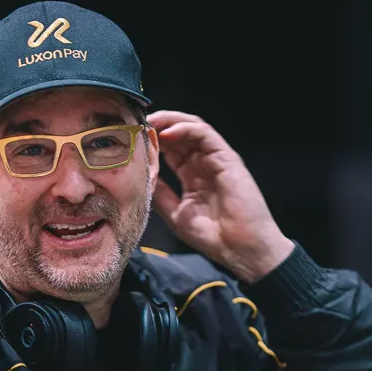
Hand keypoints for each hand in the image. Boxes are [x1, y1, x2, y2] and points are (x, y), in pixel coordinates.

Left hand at [149, 111, 294, 282]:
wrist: (240, 249)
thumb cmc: (213, 236)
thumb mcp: (176, 214)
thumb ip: (161, 194)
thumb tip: (141, 178)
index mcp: (192, 177)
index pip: (170, 150)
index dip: (151, 142)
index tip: (130, 140)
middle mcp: (204, 164)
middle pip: (179, 134)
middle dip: (157, 126)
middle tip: (135, 124)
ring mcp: (216, 160)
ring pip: (192, 128)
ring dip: (169, 121)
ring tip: (149, 122)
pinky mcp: (227, 158)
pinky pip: (205, 134)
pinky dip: (185, 129)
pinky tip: (167, 133)